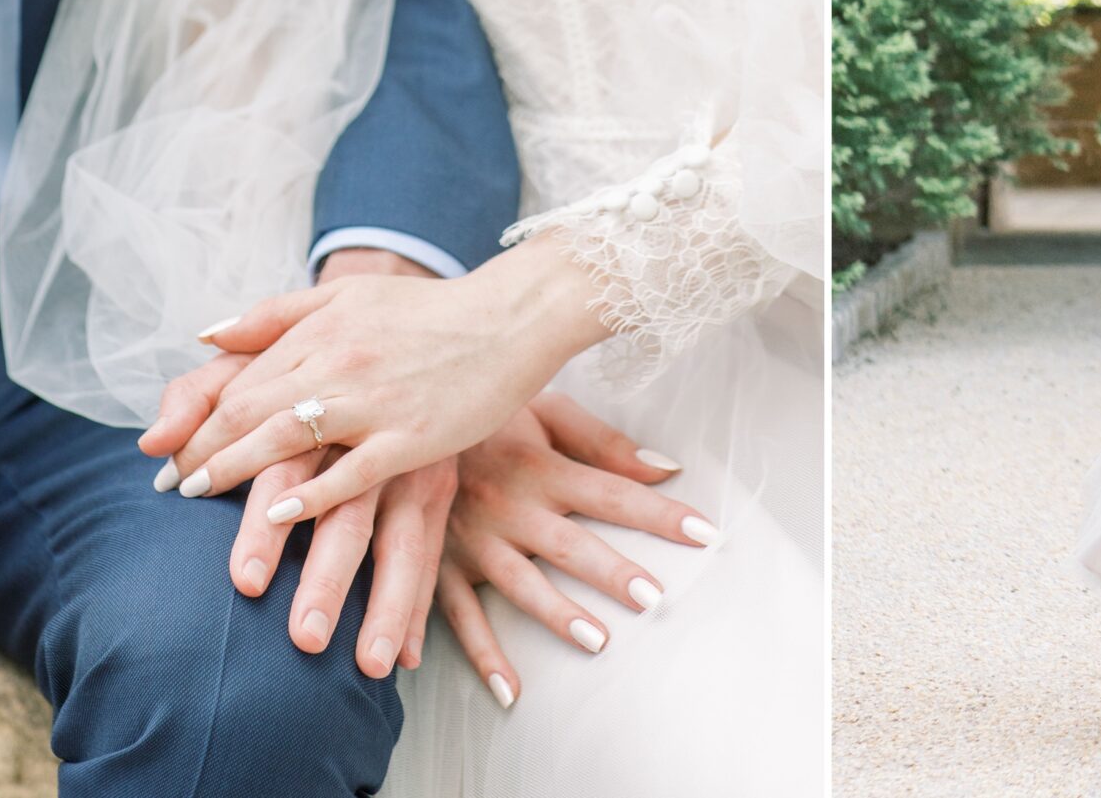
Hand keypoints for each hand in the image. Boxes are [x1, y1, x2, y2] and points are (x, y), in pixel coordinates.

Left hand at [194, 247, 453, 672]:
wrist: (510, 317)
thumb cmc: (429, 310)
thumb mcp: (348, 297)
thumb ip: (276, 314)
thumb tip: (206, 335)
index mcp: (321, 332)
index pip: (241, 382)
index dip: (197, 420)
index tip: (167, 454)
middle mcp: (339, 364)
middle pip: (251, 412)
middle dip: (202, 451)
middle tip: (170, 486)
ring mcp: (376, 403)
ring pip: (289, 442)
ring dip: (236, 474)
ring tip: (199, 498)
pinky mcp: (414, 438)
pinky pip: (352, 472)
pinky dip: (311, 494)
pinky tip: (278, 514)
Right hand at [433, 395, 715, 703]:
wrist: (395, 426)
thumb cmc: (483, 415)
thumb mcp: (542, 407)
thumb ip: (602, 440)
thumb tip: (664, 467)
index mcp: (539, 464)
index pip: (612, 492)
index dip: (659, 512)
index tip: (705, 533)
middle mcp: (509, 505)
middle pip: (570, 544)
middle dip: (612, 571)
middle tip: (654, 597)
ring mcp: (472, 540)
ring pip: (520, 583)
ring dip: (556, 612)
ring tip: (596, 640)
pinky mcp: (440, 566)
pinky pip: (459, 618)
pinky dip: (483, 656)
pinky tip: (510, 692)